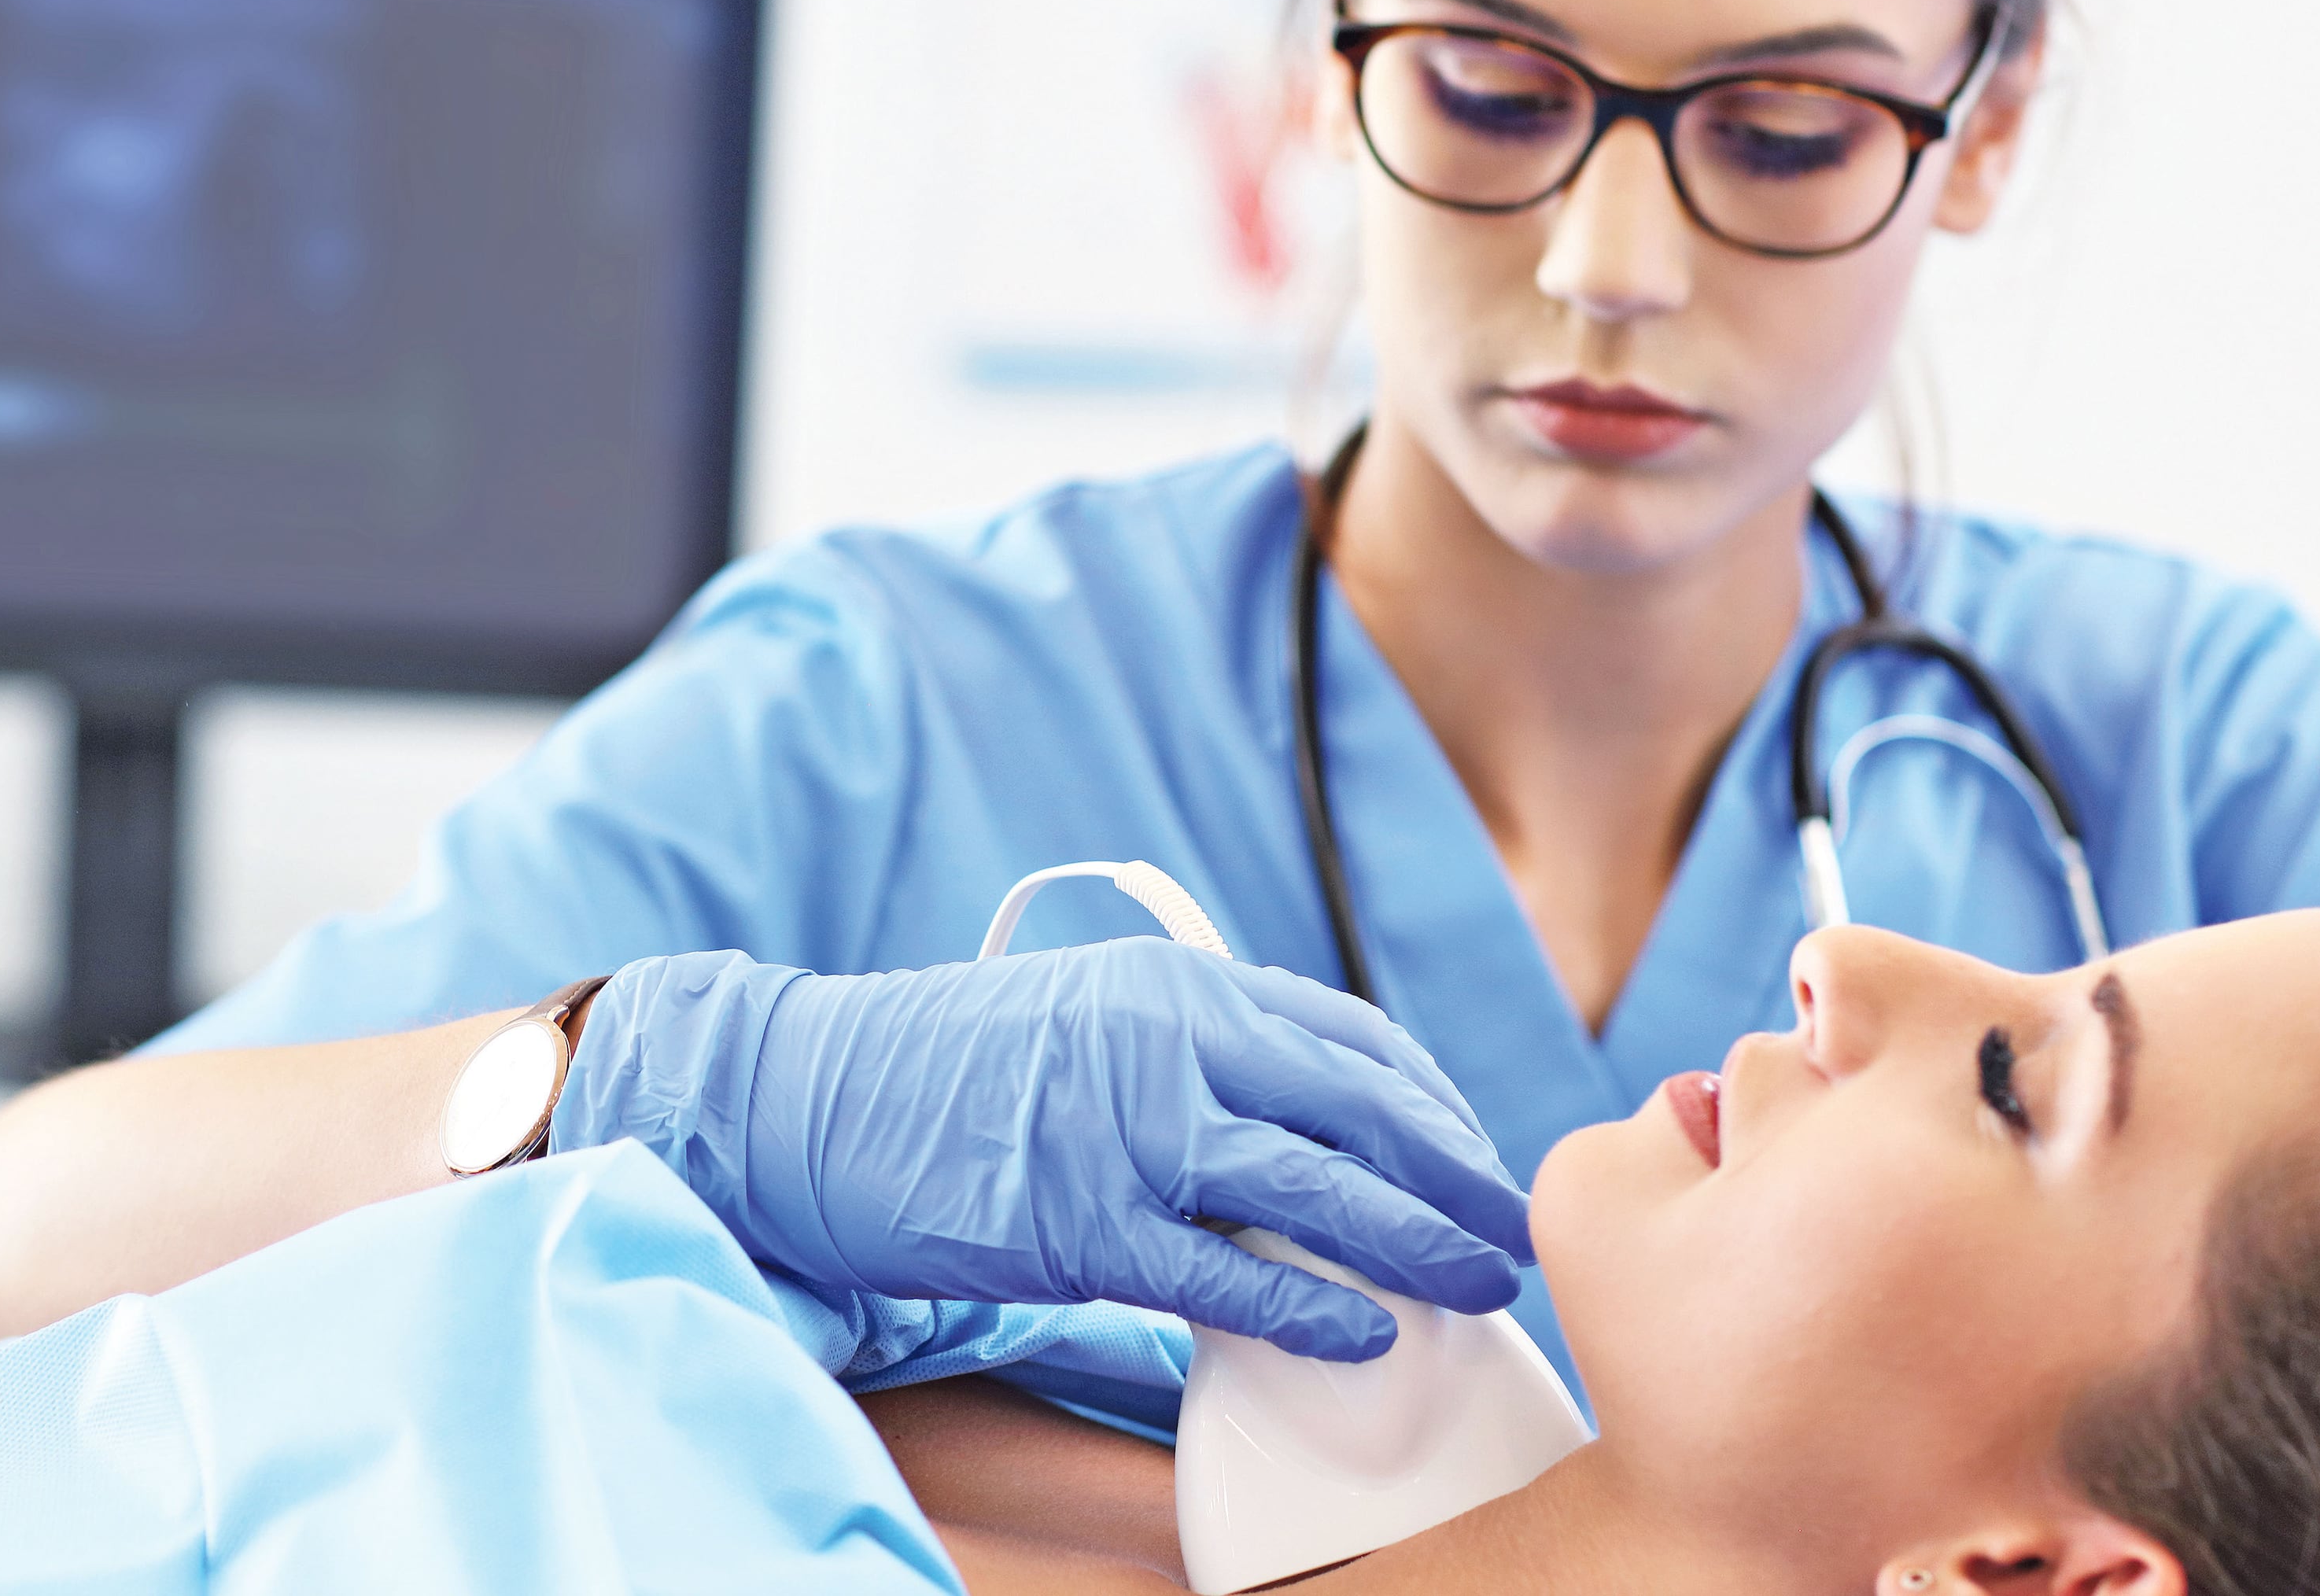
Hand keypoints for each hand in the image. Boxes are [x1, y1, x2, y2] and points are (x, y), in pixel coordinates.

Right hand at [551, 941, 1531, 1359]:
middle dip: (1456, 1174)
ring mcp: (1126, 1130)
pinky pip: (1230, 1275)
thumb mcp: (1088, 1019)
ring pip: (1321, 1189)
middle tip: (1511, 1228)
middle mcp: (1167, 1041)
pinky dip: (1312, 1308)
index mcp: (1175, 986)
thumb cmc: (944, 1071)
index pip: (1350, 1038)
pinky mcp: (1081, 1223)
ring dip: (1418, 1241)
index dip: (1432, 1103)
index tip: (1471, 1152)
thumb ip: (1191, 1051)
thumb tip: (1298, 1119)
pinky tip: (1367, 1334)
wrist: (808, 1100)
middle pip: (1364, 1109)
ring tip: (1478, 1281)